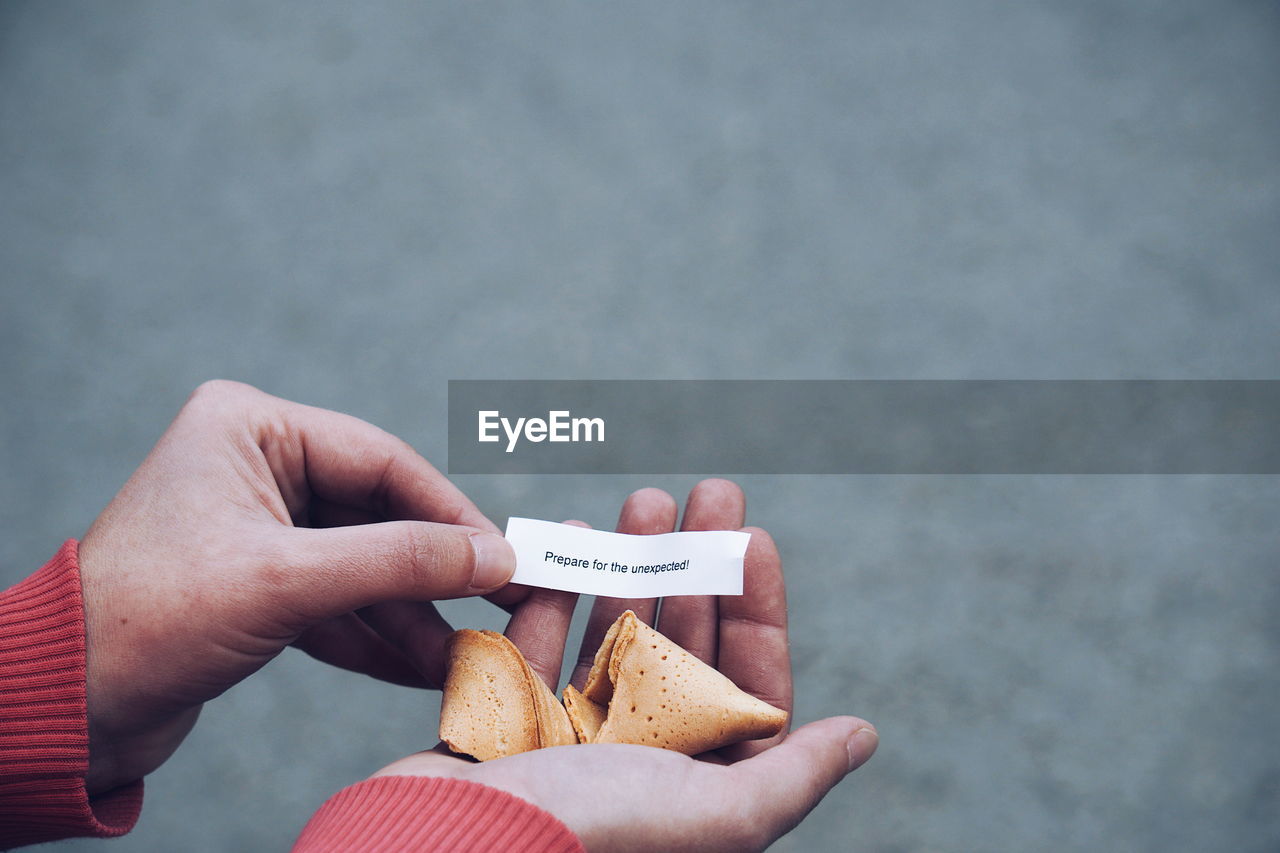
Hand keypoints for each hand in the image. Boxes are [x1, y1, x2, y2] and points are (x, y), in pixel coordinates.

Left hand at [78, 380, 519, 793]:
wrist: (60, 706)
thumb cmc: (149, 620)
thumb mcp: (286, 583)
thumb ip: (400, 563)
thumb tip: (498, 558)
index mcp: (249, 428)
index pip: (381, 461)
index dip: (451, 513)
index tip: (507, 558)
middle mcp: (257, 467)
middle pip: (379, 515)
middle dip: (436, 573)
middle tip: (506, 606)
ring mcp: (259, 527)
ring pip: (363, 565)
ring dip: (414, 614)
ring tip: (473, 654)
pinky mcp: (258, 584)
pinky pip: (338, 601)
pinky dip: (378, 636)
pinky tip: (427, 666)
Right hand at [370, 481, 877, 851]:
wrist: (446, 848)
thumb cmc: (592, 834)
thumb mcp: (714, 814)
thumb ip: (790, 776)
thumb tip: (863, 736)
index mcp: (696, 782)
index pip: (744, 682)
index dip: (756, 608)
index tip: (755, 538)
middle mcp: (640, 759)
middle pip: (683, 642)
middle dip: (699, 564)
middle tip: (708, 493)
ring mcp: (572, 736)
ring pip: (614, 631)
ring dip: (634, 563)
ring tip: (644, 499)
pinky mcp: (508, 715)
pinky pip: (538, 639)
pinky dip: (556, 590)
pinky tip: (572, 539)